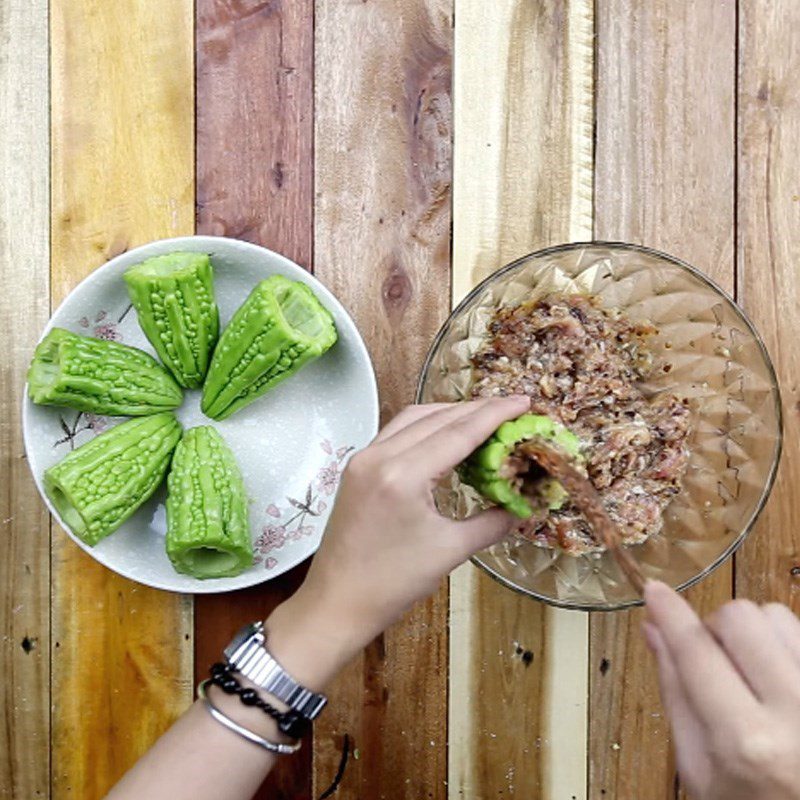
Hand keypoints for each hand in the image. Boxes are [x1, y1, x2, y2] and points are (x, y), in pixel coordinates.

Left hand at [266, 396, 529, 687]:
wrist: (336, 603)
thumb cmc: (391, 583)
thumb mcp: (450, 552)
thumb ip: (490, 523)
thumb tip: (520, 507)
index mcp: (402, 475)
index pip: (458, 432)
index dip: (495, 414)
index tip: (523, 400)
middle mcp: (378, 456)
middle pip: (436, 418)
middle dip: (476, 410)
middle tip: (510, 409)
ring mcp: (363, 459)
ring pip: (413, 418)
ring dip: (449, 413)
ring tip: (482, 417)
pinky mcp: (356, 467)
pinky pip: (395, 433)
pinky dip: (424, 427)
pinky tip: (445, 436)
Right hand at [644, 581, 799, 799]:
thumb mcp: (701, 773)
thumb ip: (677, 695)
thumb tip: (654, 631)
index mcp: (747, 743)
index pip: (697, 652)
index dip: (670, 613)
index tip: (654, 590)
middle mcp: (797, 713)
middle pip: (741, 616)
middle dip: (716, 628)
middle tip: (714, 659)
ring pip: (780, 617)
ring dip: (756, 634)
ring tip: (756, 673)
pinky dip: (785, 648)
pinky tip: (782, 682)